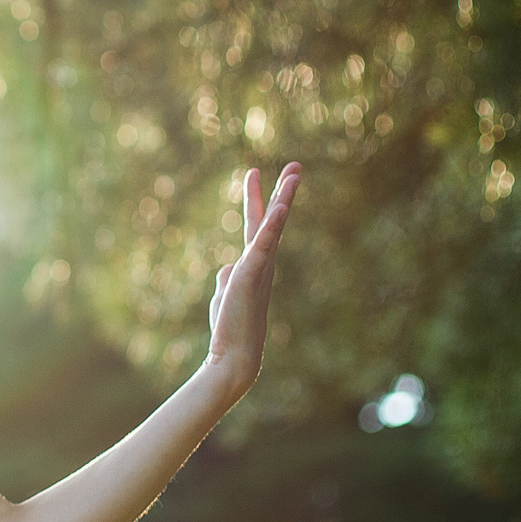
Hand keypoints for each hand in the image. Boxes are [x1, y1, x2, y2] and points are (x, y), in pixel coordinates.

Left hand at [205, 161, 302, 395]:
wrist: (233, 356)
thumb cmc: (230, 329)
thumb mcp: (225, 294)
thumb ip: (228, 277)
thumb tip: (226, 269)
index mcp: (254, 265)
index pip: (258, 225)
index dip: (258, 199)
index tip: (256, 172)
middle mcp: (262, 264)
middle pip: (273, 220)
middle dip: (282, 191)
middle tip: (295, 165)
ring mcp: (259, 269)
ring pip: (272, 228)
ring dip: (283, 199)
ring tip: (293, 174)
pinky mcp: (251, 276)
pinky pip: (262, 246)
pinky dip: (271, 226)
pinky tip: (279, 207)